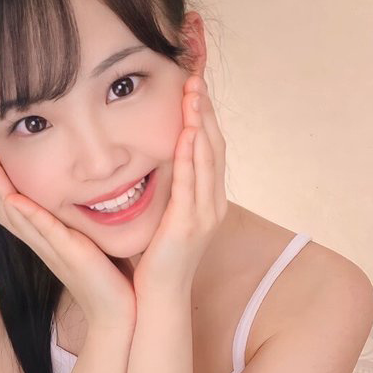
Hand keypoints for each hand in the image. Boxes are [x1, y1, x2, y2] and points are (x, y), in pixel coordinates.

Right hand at [0, 146, 136, 332]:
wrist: (114, 314)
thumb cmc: (107, 282)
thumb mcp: (89, 248)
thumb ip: (80, 230)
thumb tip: (85, 207)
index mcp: (48, 242)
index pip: (16, 211)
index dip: (1, 187)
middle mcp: (44, 246)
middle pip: (8, 210)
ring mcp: (54, 250)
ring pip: (18, 216)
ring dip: (1, 189)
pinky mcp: (70, 254)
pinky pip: (45, 230)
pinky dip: (29, 213)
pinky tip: (15, 197)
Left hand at [132, 74, 226, 298]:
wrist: (159, 297)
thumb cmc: (158, 259)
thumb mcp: (167, 216)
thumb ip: (170, 190)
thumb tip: (160, 162)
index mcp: (210, 200)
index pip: (211, 148)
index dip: (205, 114)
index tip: (194, 85)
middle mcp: (214, 203)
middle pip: (215, 145)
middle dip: (206, 109)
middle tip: (196, 75)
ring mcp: (205, 214)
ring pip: (207, 158)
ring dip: (201, 122)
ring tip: (193, 91)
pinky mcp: (189, 224)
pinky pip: (192, 182)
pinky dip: (191, 156)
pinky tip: (187, 132)